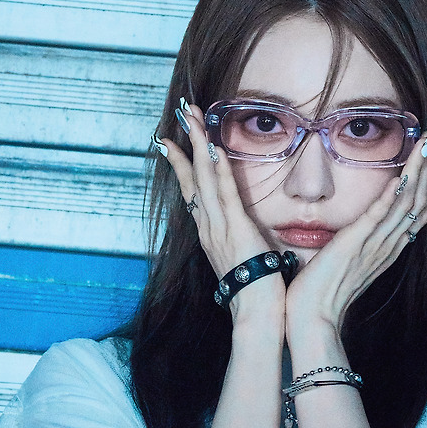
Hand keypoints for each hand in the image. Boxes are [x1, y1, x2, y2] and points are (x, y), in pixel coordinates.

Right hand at [157, 100, 282, 315]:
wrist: (256, 314)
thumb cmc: (255, 291)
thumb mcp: (241, 260)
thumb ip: (241, 242)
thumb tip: (249, 232)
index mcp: (209, 233)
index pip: (191, 191)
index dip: (181, 164)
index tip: (170, 142)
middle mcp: (208, 227)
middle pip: (192, 177)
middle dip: (185, 142)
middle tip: (180, 113)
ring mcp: (219, 227)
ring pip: (204, 178)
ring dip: (198, 144)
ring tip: (192, 116)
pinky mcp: (236, 228)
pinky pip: (225, 192)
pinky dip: (219, 168)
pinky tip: (215, 147)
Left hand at [285, 132, 426, 341]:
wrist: (313, 318)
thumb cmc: (322, 293)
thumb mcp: (346, 263)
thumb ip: (355, 244)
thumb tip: (353, 229)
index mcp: (386, 251)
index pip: (417, 214)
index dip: (426, 186)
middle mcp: (387, 247)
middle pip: (419, 204)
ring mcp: (373, 246)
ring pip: (406, 204)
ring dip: (417, 173)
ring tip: (425, 147)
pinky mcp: (354, 244)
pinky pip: (379, 216)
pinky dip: (391, 195)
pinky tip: (400, 175)